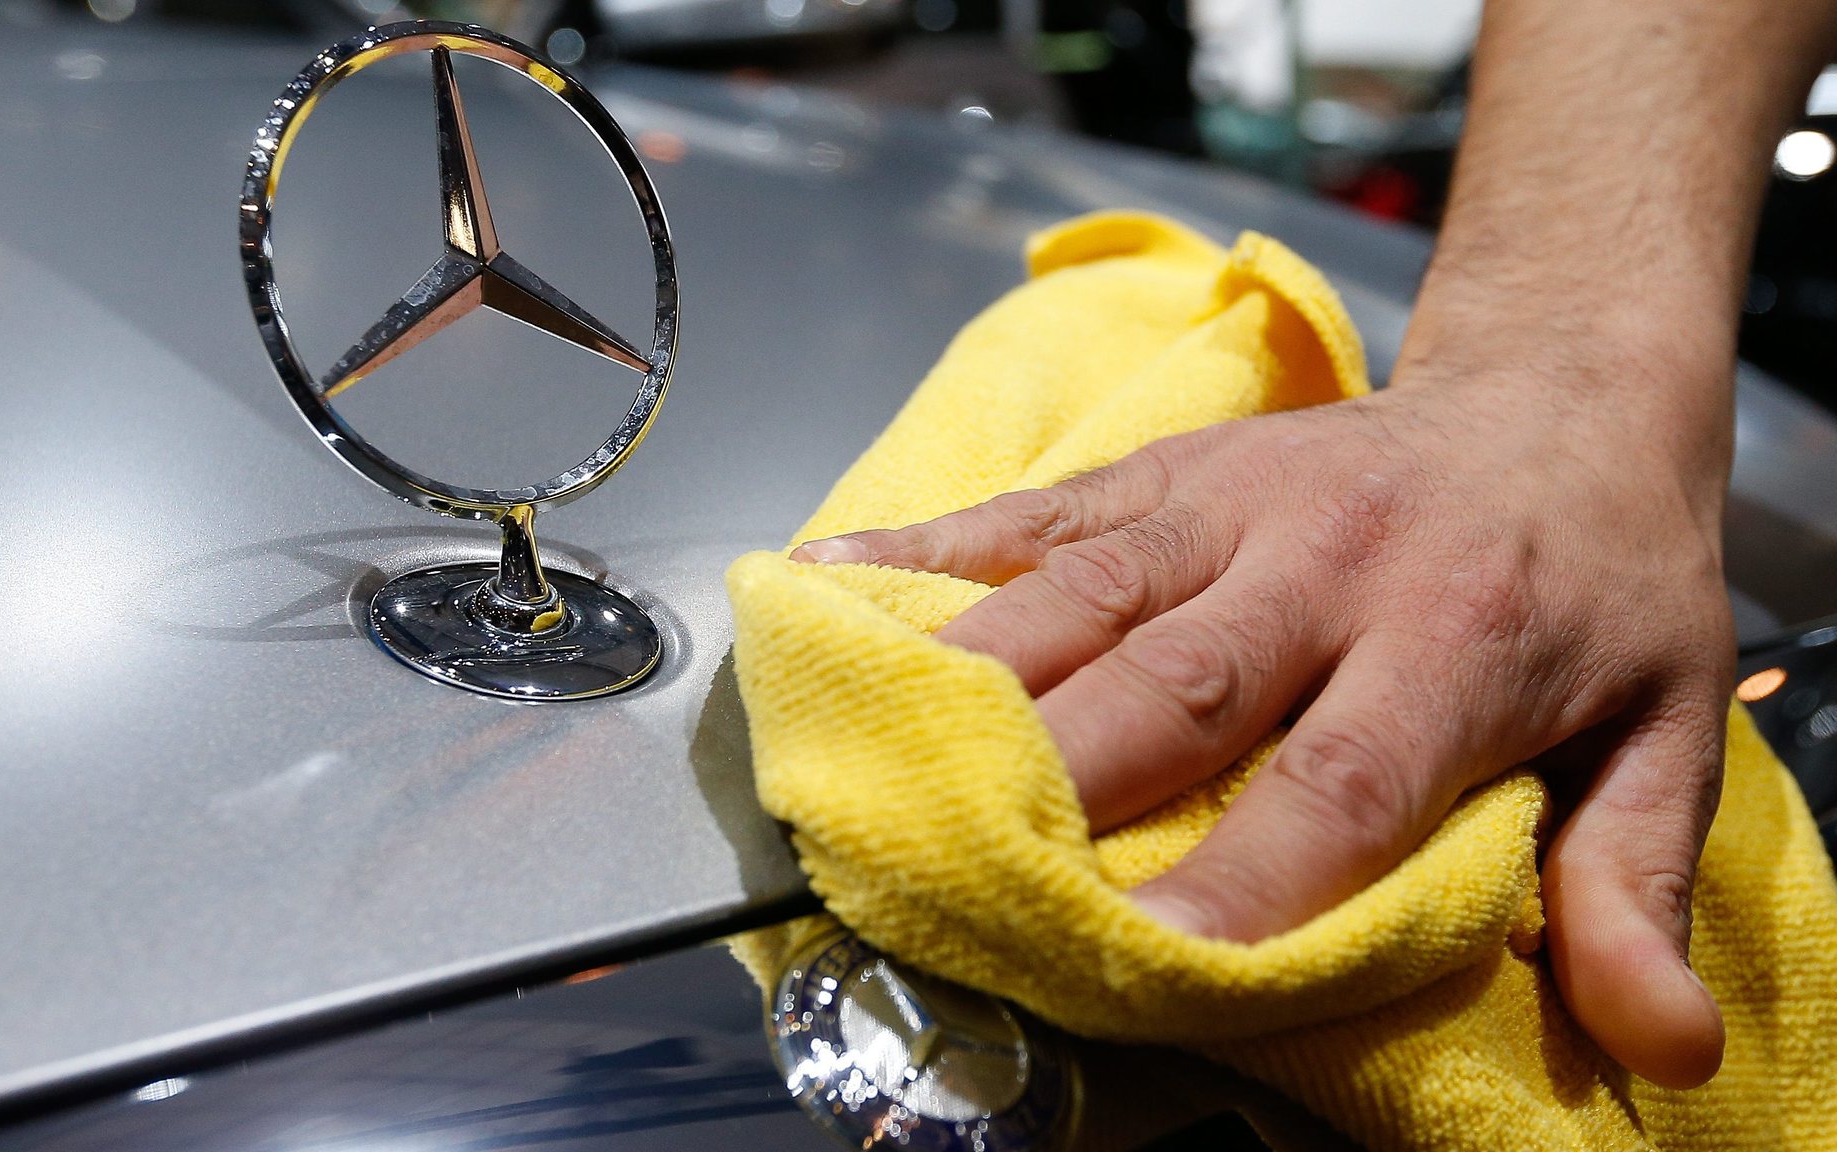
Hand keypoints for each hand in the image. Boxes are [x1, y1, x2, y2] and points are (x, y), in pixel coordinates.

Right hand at [792, 368, 1732, 1087]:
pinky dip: (926, 545)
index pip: (1338, 781)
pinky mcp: (1163, 466)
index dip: (1237, 880)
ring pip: (1078, 593)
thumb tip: (1657, 1039)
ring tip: (858, 751)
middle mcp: (1323, 560)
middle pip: (1172, 683)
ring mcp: (1227, 501)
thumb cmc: (1602, 580)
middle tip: (948, 871)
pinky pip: (1033, 506)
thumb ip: (1634, 878)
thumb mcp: (1669, 729)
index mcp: (1456, 639)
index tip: (1143, 962)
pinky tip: (828, 579)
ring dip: (965, 677)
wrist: (1559, 397)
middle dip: (1057, 785)